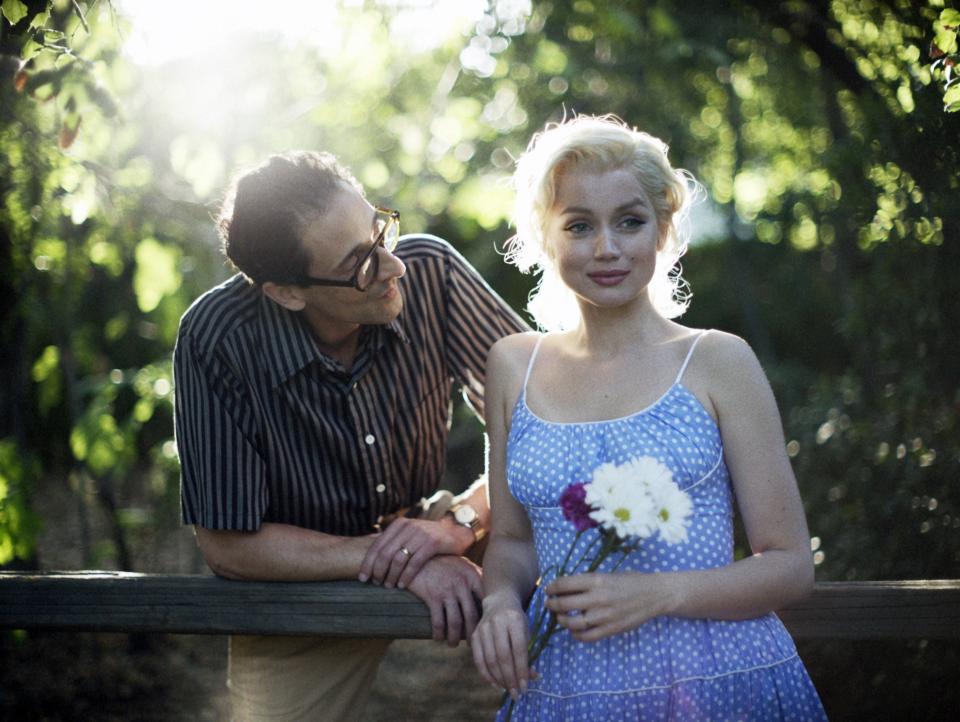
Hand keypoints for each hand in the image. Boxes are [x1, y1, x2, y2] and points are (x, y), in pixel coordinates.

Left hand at [358, 516, 471, 588]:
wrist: (457, 532)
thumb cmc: (429, 538)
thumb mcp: (410, 534)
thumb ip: (394, 542)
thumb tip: (371, 558)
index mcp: (399, 524)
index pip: (377, 545)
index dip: (367, 563)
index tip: (363, 578)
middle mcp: (408, 527)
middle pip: (385, 553)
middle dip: (377, 571)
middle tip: (376, 584)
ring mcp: (420, 534)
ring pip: (398, 559)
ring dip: (391, 575)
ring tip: (389, 586)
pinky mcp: (432, 543)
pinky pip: (414, 563)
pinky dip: (406, 576)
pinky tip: (403, 586)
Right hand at [406, 555, 482, 646]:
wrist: (418, 555)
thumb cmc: (442, 562)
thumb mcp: (462, 565)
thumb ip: (476, 577)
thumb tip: (490, 593)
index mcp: (473, 576)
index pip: (486, 600)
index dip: (487, 617)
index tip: (486, 629)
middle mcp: (462, 584)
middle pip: (472, 615)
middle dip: (472, 633)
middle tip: (471, 645)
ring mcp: (447, 590)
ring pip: (456, 622)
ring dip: (455, 638)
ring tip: (453, 644)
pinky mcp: (432, 596)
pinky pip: (438, 621)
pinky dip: (439, 634)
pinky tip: (438, 638)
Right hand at [471, 592, 533, 699]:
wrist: (499, 601)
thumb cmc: (516, 619)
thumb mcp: (526, 631)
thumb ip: (528, 653)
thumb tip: (531, 677)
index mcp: (515, 619)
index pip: (519, 649)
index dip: (522, 670)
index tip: (525, 687)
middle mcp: (497, 622)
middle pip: (503, 656)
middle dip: (510, 678)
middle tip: (517, 694)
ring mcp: (483, 628)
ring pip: (490, 660)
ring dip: (499, 679)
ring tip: (508, 690)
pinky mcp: (474, 635)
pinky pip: (478, 659)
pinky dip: (486, 674)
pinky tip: (495, 684)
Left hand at [545, 572, 671, 641]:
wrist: (654, 595)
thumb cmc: (629, 581)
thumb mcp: (607, 575)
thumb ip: (587, 582)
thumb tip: (564, 588)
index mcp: (596, 580)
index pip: (564, 584)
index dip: (552, 588)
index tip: (548, 590)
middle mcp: (598, 598)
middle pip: (564, 604)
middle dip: (552, 604)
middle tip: (549, 604)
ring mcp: (604, 616)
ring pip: (572, 623)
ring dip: (561, 621)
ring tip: (560, 618)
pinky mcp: (611, 629)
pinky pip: (587, 637)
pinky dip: (576, 635)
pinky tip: (574, 630)